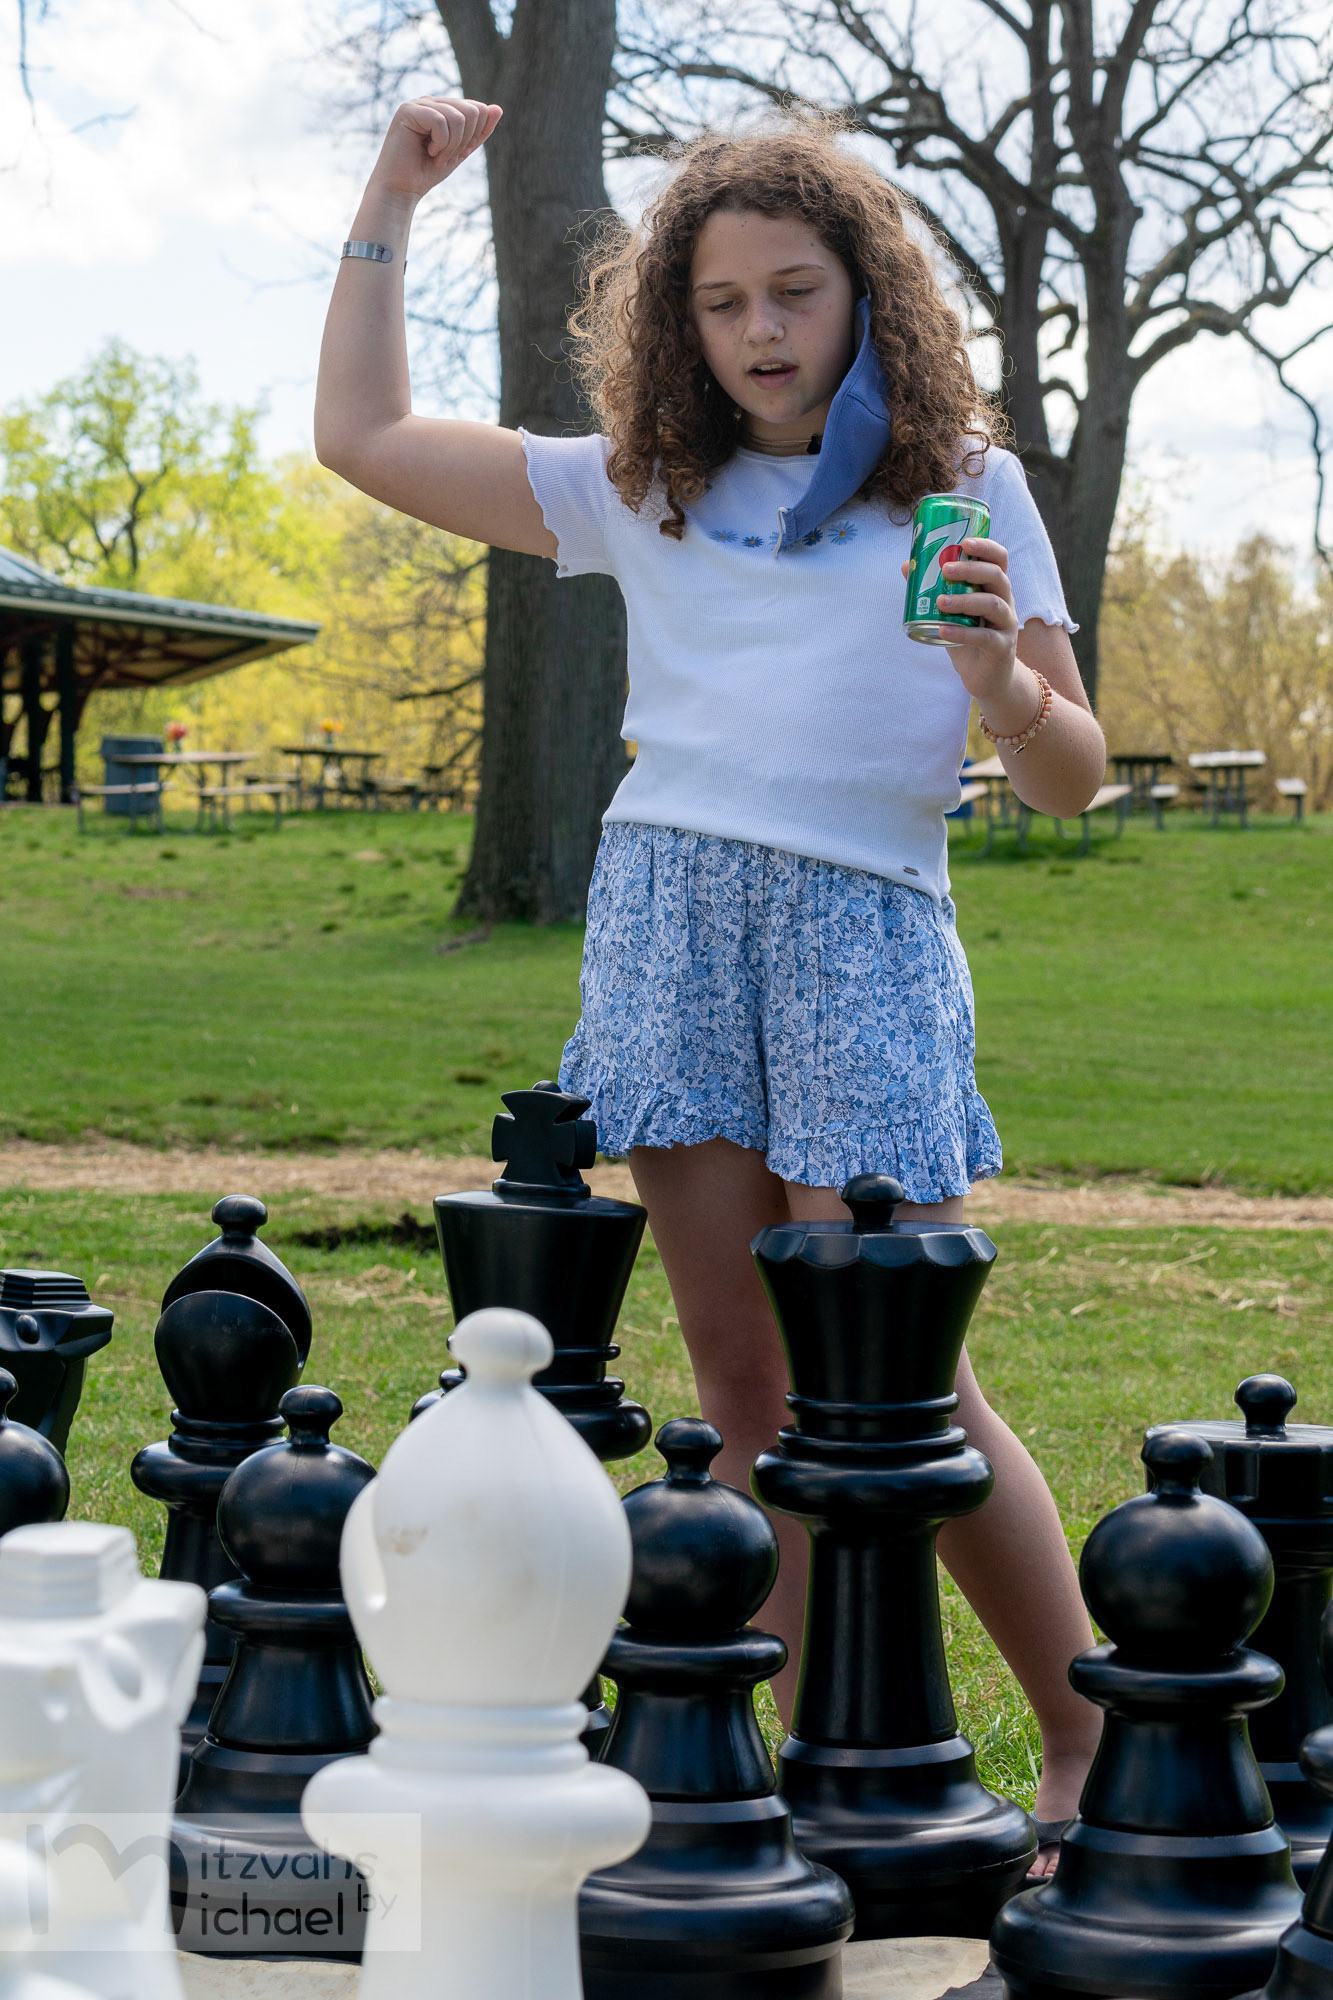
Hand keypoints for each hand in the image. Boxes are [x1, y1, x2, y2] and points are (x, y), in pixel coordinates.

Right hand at [368, 97, 502, 204]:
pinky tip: (427, 151)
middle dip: (464, 141)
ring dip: (451, 146)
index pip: (477, 109)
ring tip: (435, 156)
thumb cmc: (426, 172)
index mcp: (443, 108)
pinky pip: (440, 122)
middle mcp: (431, 101)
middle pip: (471, 111)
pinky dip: (440, 144)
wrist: (401, 189)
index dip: (474, 136)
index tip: (457, 153)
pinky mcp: (408, 110)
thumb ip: (479, 132)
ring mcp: (419, 103)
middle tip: (446, 156)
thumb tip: (498, 108)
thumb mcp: (460, 151)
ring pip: (458, 117)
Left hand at [900, 535, 1019, 705]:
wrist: (986, 677)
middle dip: (971, 569)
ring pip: (992, 604)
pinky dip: (962, 633)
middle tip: (946, 570)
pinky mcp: (1002, 647)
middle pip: (997, 576)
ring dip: (965, 600)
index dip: (986, 547)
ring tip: (940, 602)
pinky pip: (985, 637)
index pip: (999, 559)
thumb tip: (907, 566)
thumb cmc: (968, 638)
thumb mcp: (951, 613)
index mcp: (994, 588)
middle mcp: (1005, 601)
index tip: (965, 542)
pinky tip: (943, 631)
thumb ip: (934, 591)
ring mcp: (1006, 624)